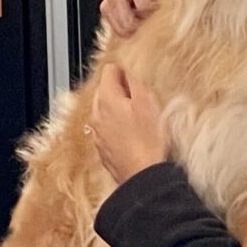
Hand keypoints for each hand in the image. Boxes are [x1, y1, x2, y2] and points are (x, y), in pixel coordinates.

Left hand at [90, 64, 167, 185]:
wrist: (143, 176)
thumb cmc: (149, 141)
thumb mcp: (148, 102)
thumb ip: (135, 81)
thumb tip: (127, 69)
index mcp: (107, 99)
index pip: (109, 70)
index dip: (125, 71)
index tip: (137, 79)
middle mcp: (96, 115)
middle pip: (104, 89)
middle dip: (120, 89)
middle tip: (140, 98)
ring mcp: (98, 134)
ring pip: (104, 110)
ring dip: (118, 109)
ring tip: (138, 118)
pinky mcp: (103, 149)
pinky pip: (107, 129)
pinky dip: (117, 127)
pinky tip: (133, 135)